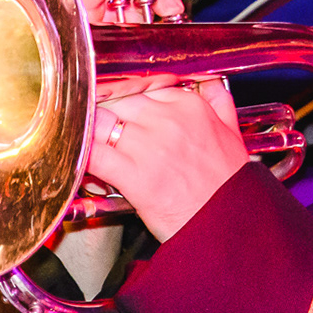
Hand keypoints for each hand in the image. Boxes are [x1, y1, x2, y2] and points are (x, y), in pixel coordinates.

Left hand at [86, 79, 243, 240]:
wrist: (229, 227)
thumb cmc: (230, 187)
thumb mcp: (233, 135)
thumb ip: (220, 103)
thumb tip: (209, 86)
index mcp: (190, 106)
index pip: (143, 89)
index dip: (128, 103)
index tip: (123, 113)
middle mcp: (168, 120)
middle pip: (118, 102)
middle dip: (106, 115)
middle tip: (101, 129)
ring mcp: (149, 147)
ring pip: (100, 123)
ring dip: (90, 133)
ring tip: (87, 142)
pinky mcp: (134, 176)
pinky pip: (95, 155)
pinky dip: (81, 155)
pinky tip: (78, 158)